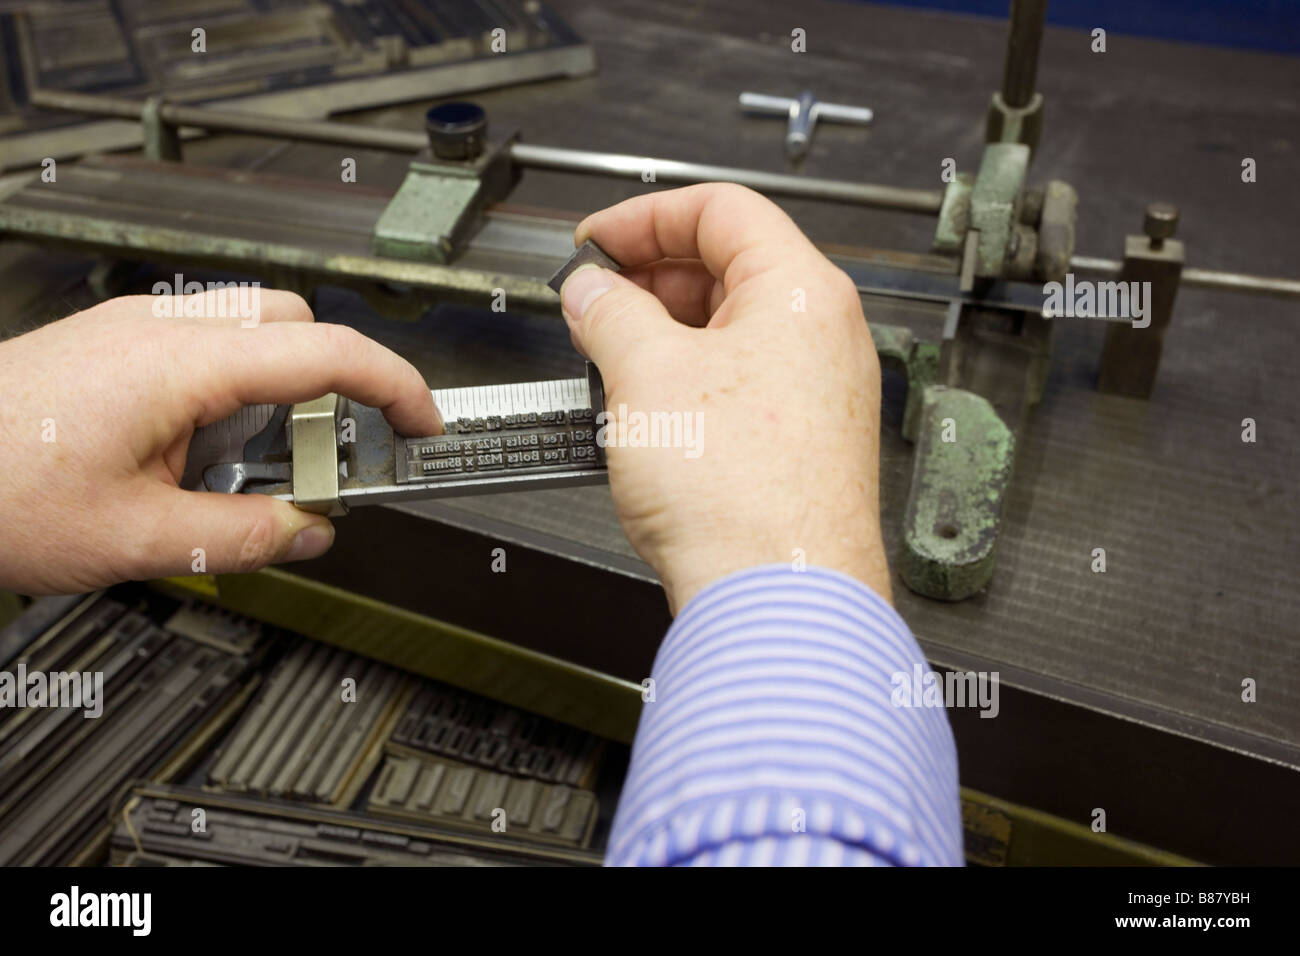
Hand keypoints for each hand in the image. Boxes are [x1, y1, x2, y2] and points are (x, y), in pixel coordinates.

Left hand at [0, 290, 439, 594]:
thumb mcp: (138, 540)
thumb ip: (245, 536)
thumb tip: (309, 530)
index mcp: (179, 365)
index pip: (325, 353)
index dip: (394, 387)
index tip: (425, 424)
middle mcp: (160, 329)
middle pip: (296, 324)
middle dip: (332, 388)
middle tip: (325, 464)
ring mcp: (132, 330)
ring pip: (251, 331)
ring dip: (275, 395)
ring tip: (243, 472)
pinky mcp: (112, 345)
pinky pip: (203, 347)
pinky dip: (231, 395)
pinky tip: (195, 456)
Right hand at [560, 183, 890, 612]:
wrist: (778, 601)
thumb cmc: (743, 497)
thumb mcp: (646, 374)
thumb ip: (609, 312)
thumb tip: (592, 292)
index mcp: (801, 292)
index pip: (722, 209)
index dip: (643, 217)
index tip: (594, 244)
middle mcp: (824, 336)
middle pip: (726, 268)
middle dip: (647, 280)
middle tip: (591, 306)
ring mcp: (818, 392)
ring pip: (729, 331)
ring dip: (661, 334)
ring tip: (608, 361)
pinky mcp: (801, 443)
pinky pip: (738, 384)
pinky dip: (687, 380)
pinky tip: (645, 409)